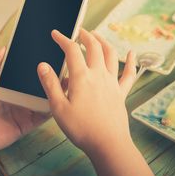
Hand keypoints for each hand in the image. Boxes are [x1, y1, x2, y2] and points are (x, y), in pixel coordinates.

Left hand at [0, 47, 48, 156]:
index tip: (44, 54)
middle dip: (47, 77)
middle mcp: (16, 100)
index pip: (23, 75)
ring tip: (64, 78)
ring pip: (42, 100)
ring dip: (52, 91)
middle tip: (59, 65)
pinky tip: (59, 96)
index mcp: (6, 89)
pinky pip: (42, 116)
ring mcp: (23, 113)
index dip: (33, 67)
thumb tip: (3, 47)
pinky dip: (51, 107)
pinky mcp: (26, 125)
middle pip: (35, 87)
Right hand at [37, 29, 135, 156]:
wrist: (108, 144)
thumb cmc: (82, 129)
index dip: (63, 39)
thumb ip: (50, 85)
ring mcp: (112, 83)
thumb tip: (42, 66)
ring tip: (97, 36)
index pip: (71, 50)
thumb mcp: (58, 108)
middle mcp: (99, 75)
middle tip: (78, 31)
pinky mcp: (121, 93)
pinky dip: (131, 61)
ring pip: (111, 55)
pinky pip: (128, 74)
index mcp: (82, 77)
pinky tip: (132, 53)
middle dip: (85, 35)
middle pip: (94, 47)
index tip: (55, 34)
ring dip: (103, 41)